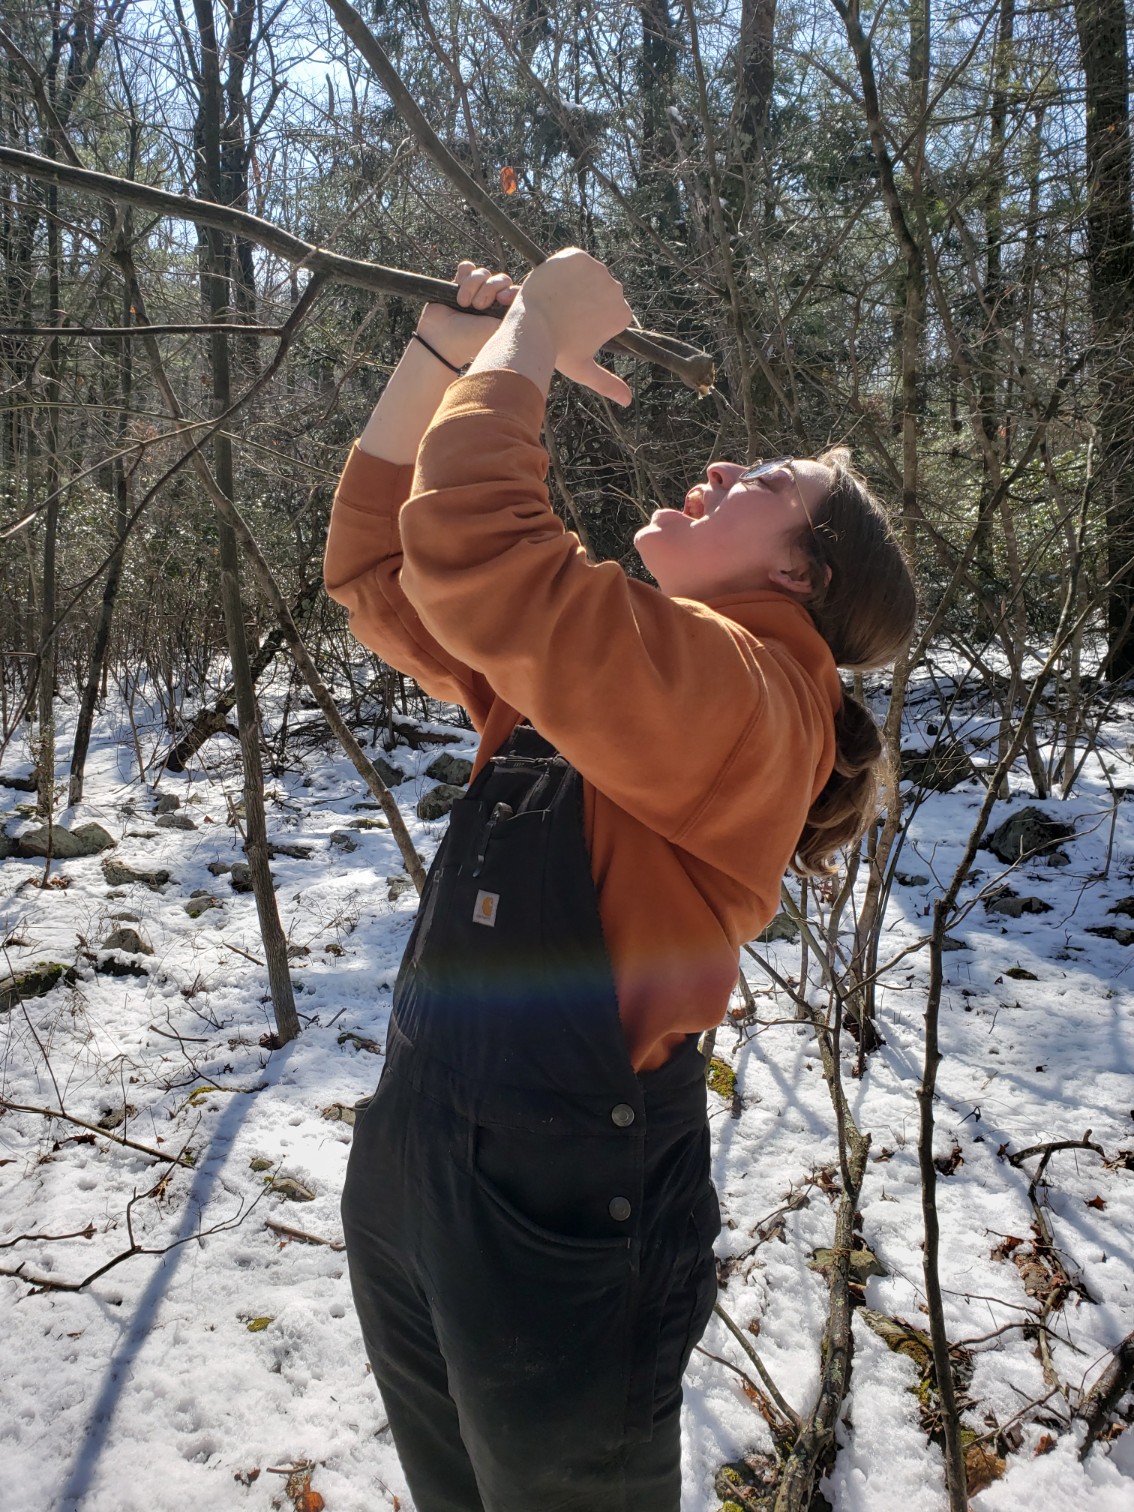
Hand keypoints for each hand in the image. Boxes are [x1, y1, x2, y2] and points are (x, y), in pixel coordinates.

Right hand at [417, 261, 519, 367]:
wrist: (442, 341)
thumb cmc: (471, 341)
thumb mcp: (499, 328)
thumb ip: (515, 313)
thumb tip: (526, 298)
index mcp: (503, 311)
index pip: (515, 291)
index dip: (510, 290)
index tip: (502, 299)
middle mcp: (491, 300)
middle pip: (500, 279)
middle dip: (489, 289)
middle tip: (479, 306)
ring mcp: (475, 292)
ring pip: (482, 273)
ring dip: (472, 286)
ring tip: (464, 304)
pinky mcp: (458, 285)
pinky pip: (466, 268)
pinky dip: (463, 275)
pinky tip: (457, 289)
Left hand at [516, 248, 632, 403]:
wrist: (532, 326)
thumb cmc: (558, 350)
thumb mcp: (584, 369)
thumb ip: (608, 384)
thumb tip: (627, 402)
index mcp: (622, 315)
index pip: (609, 310)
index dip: (591, 318)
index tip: (575, 327)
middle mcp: (616, 289)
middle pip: (600, 290)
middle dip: (585, 299)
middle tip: (564, 314)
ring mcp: (597, 270)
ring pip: (587, 274)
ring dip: (575, 283)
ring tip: (558, 301)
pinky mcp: (577, 256)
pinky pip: (573, 259)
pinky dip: (564, 268)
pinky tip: (554, 285)